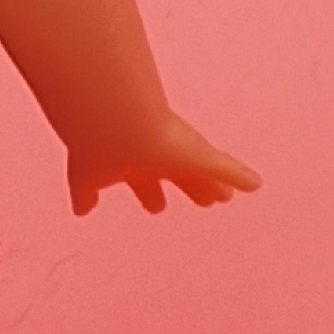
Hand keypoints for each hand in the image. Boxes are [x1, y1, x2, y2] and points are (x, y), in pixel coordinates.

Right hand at [67, 111, 261, 215]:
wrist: (115, 122)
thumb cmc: (95, 144)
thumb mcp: (84, 174)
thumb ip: (84, 192)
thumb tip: (80, 212)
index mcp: (123, 162)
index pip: (138, 181)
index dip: (147, 193)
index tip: (154, 204)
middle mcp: (152, 157)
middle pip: (165, 176)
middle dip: (174, 187)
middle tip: (181, 201)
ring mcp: (175, 155)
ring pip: (195, 175)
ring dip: (204, 187)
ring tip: (218, 198)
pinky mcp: (200, 155)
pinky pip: (226, 168)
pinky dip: (239, 176)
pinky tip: (253, 184)